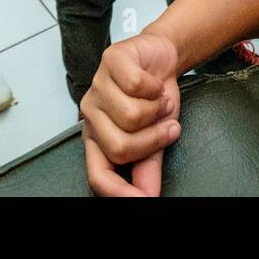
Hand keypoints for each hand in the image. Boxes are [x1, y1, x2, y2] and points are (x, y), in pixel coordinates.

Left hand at [80, 31, 181, 196]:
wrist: (162, 58)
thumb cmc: (154, 98)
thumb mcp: (155, 136)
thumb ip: (148, 168)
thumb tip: (148, 198)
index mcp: (98, 139)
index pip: (98, 175)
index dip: (119, 193)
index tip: (144, 200)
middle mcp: (91, 115)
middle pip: (120, 147)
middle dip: (154, 138)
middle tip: (167, 124)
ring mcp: (97, 86)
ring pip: (132, 115)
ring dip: (157, 107)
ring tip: (158, 99)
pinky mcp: (109, 61)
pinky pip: (137, 85)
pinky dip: (156, 86)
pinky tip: (153, 82)